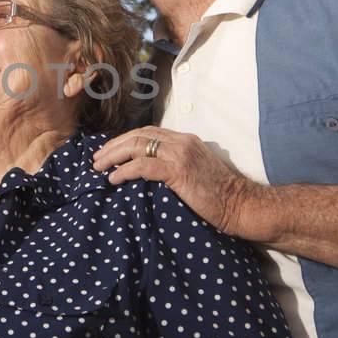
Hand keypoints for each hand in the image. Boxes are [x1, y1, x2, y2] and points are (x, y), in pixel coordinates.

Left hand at [92, 126, 271, 240]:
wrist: (241, 204)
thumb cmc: (219, 195)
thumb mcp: (194, 172)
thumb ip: (174, 165)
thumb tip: (147, 172)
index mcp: (185, 140)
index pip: (147, 133)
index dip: (124, 140)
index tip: (108, 152)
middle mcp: (182, 142)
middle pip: (137, 135)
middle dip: (112, 146)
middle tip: (96, 159)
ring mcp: (180, 154)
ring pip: (136, 146)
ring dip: (113, 156)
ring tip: (98, 168)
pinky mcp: (179, 171)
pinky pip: (143, 166)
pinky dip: (124, 171)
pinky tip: (113, 179)